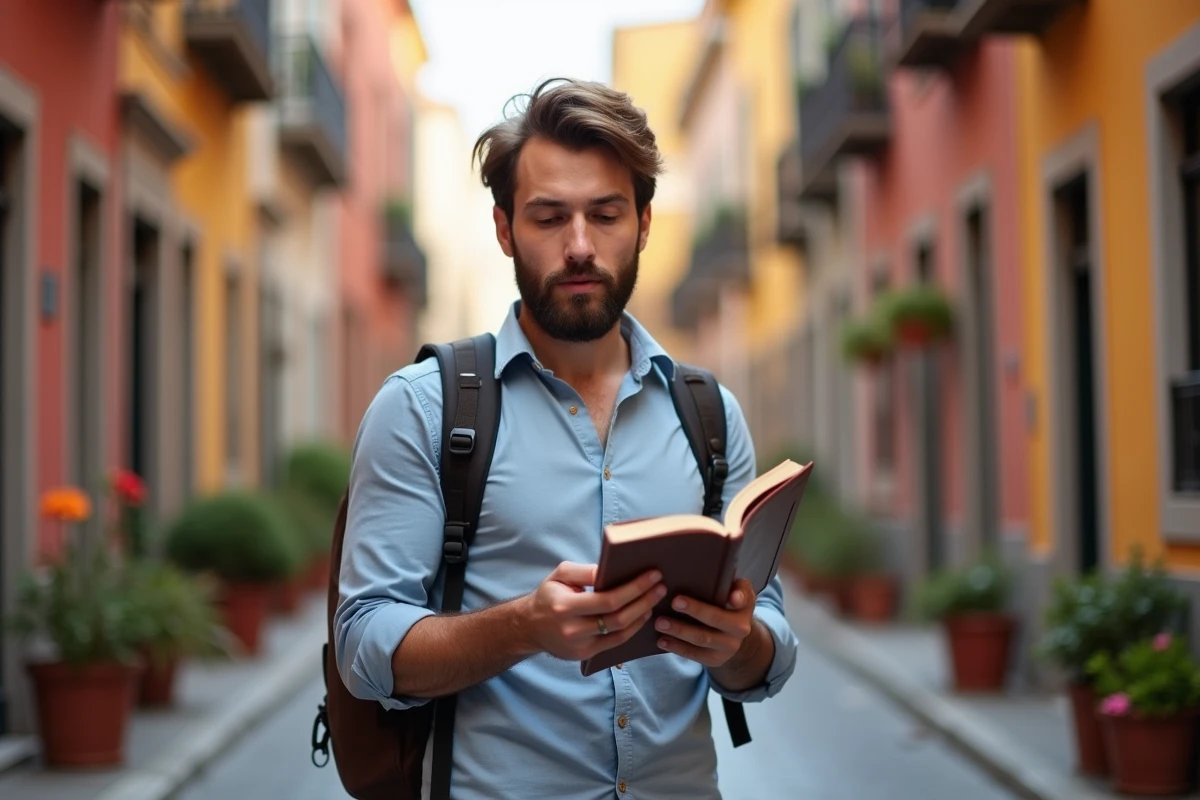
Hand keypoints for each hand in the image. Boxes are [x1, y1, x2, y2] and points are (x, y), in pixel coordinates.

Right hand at [518, 562, 666, 661]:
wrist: (529, 627)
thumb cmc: (548, 595)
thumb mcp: (560, 575)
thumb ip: (586, 572)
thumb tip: (612, 569)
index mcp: (565, 607)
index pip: (608, 599)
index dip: (634, 588)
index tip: (653, 575)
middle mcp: (572, 630)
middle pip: (618, 618)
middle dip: (644, 601)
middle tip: (660, 587)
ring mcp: (580, 646)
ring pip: (620, 633)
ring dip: (641, 616)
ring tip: (654, 600)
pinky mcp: (585, 655)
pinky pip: (615, 643)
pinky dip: (632, 629)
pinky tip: (641, 616)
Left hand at [654, 579, 756, 668]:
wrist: (734, 635)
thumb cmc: (727, 602)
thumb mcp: (735, 590)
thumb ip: (730, 580)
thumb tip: (715, 564)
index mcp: (745, 607)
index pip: (744, 600)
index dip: (738, 598)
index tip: (731, 596)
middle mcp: (740, 629)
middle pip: (716, 619)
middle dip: (696, 610)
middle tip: (674, 601)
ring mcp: (728, 647)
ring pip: (702, 639)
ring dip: (679, 631)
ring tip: (660, 622)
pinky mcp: (715, 660)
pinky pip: (694, 655)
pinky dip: (676, 648)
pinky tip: (661, 640)